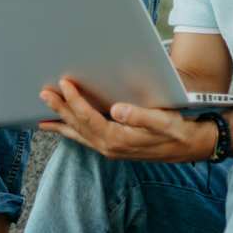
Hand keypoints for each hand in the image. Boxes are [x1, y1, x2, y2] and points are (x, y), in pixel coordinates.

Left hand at [39, 78, 217, 162]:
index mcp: (119, 139)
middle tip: (42, 94)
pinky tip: (64, 127)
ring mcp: (110, 148)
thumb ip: (139, 116)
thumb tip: (117, 110)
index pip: (89, 118)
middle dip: (60, 110)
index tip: (64, 84)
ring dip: (61, 123)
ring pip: (79, 135)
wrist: (191, 146)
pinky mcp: (114, 146)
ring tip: (42, 117)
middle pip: (78, 126)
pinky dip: (72, 131)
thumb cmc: (178, 131)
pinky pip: (86, 138)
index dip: (75, 101)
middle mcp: (110, 146)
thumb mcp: (163, 121)